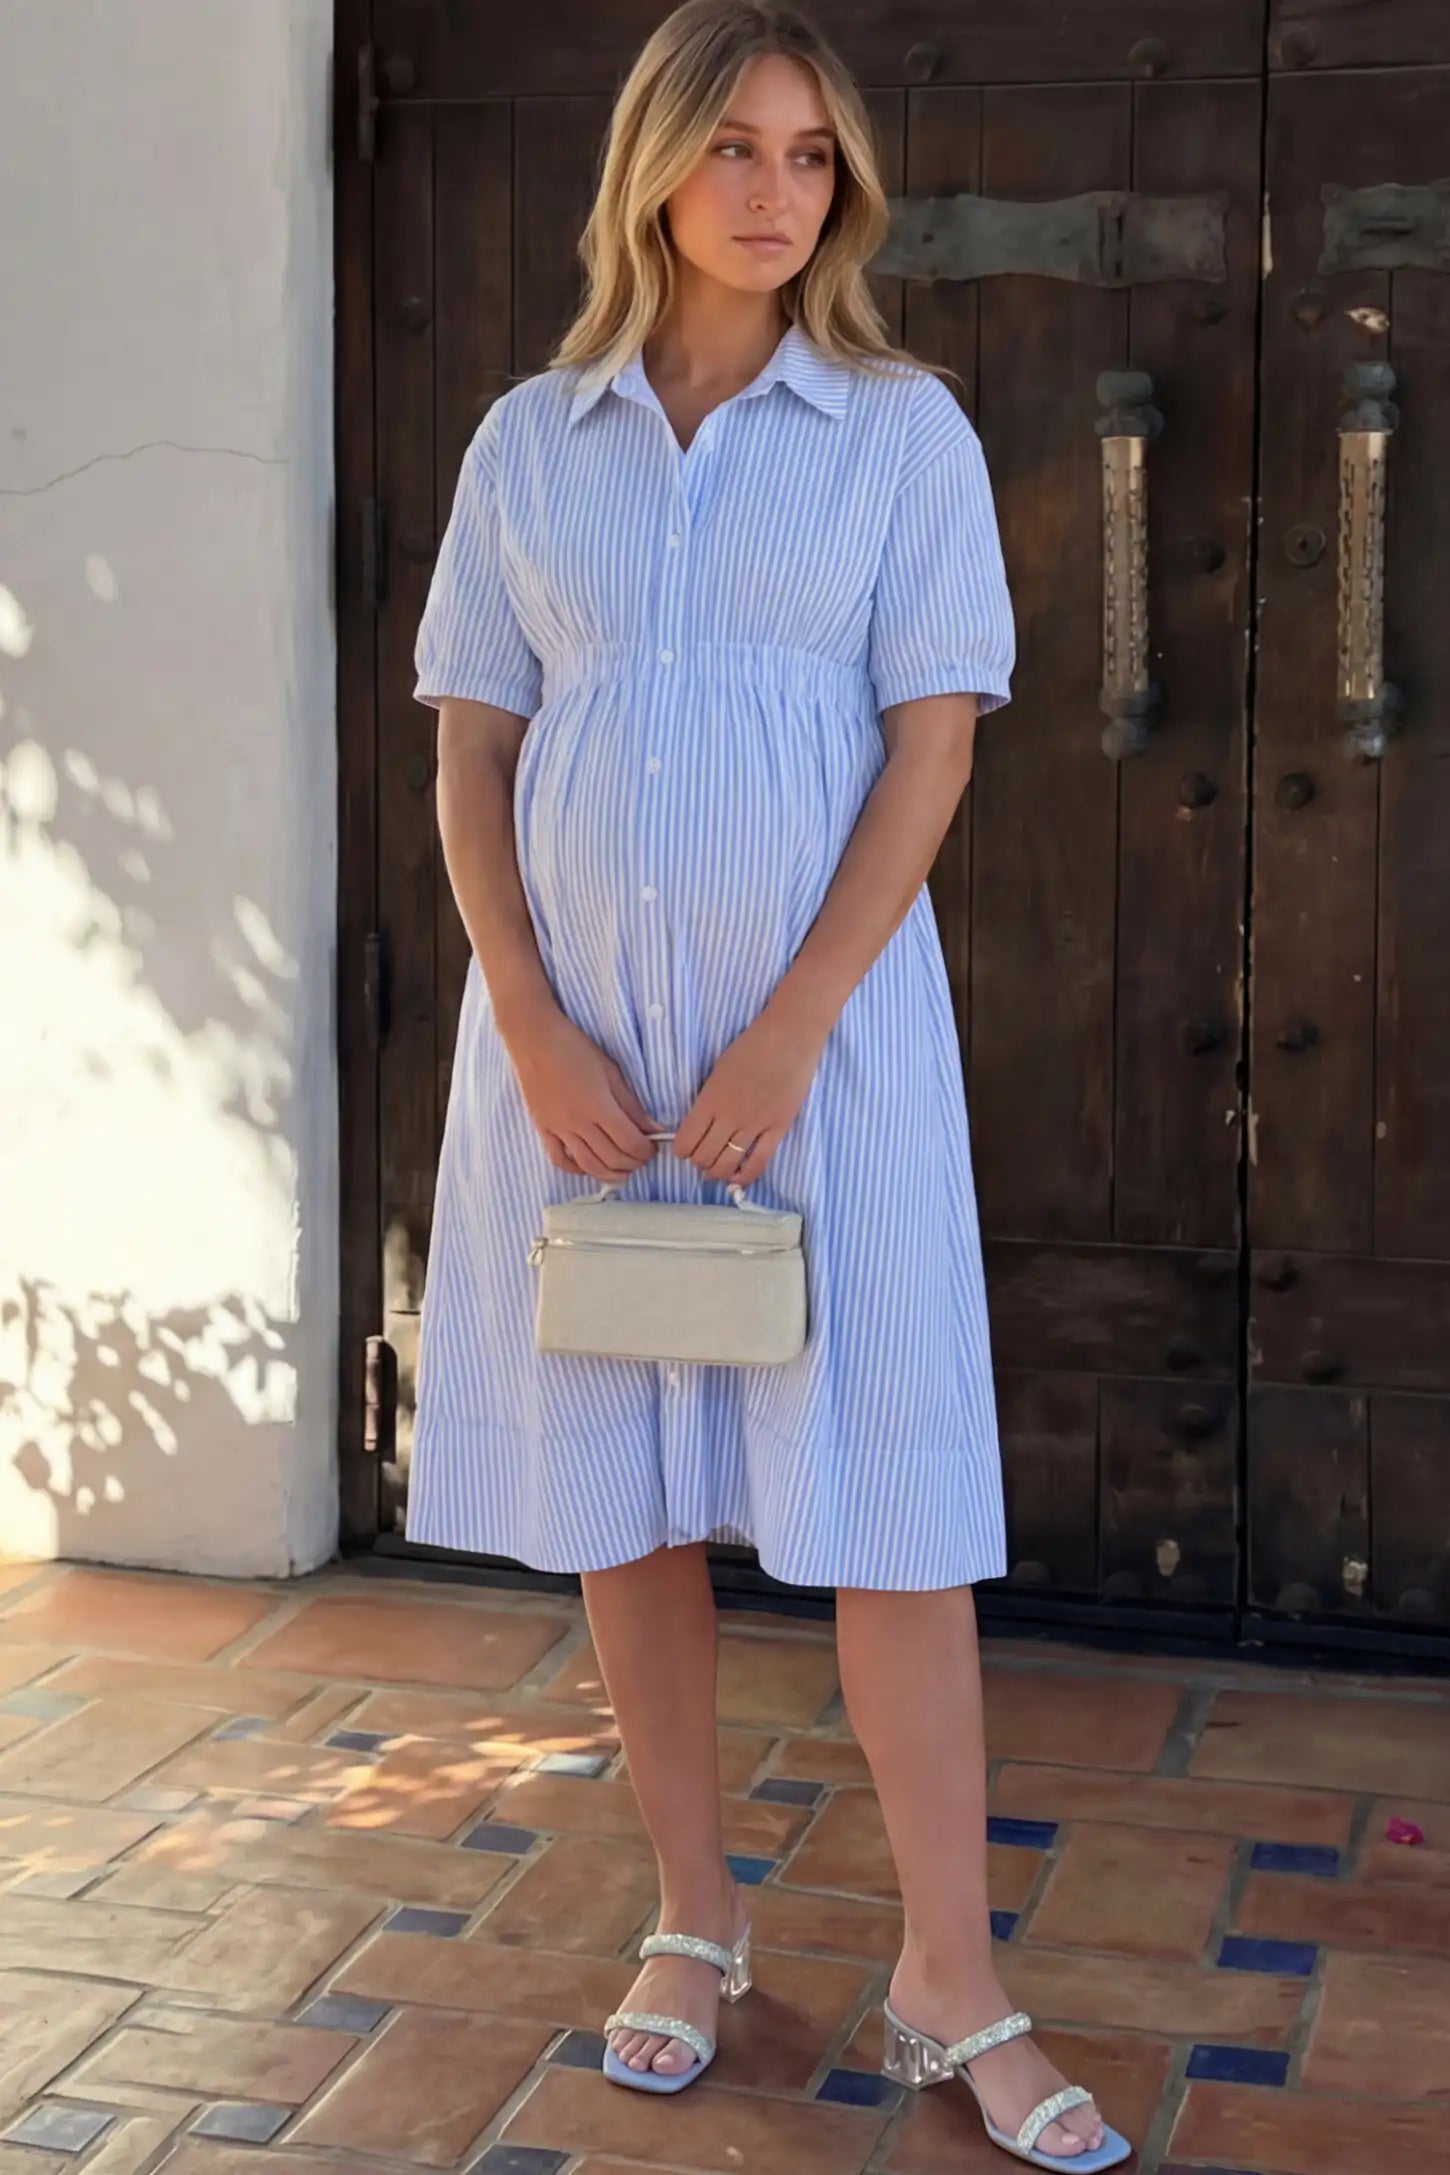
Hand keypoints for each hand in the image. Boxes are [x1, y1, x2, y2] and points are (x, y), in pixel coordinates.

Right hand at [501, 1003, 663, 1181]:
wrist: (534, 1039)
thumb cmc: (575, 1049)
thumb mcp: (611, 1071)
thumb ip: (632, 1104)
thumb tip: (655, 1128)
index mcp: (599, 1107)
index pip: (630, 1142)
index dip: (646, 1150)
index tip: (653, 1146)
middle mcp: (578, 1123)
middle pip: (612, 1158)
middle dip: (633, 1162)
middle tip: (642, 1156)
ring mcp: (558, 1128)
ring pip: (588, 1165)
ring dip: (610, 1173)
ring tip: (623, 1170)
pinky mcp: (543, 1128)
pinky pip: (559, 1159)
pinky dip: (576, 1170)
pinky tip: (589, 1167)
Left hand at [672, 1008, 826, 1188]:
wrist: (789, 1038)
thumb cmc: (752, 1047)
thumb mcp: (718, 1071)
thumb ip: (709, 1100)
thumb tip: (700, 1125)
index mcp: (710, 1100)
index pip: (686, 1140)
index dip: (681, 1151)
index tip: (683, 1150)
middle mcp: (730, 1116)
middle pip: (704, 1157)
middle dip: (698, 1163)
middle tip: (700, 1159)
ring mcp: (756, 1125)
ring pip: (727, 1165)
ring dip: (717, 1172)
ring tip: (716, 1169)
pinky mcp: (778, 1129)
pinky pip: (759, 1163)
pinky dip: (745, 1177)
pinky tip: (738, 1179)